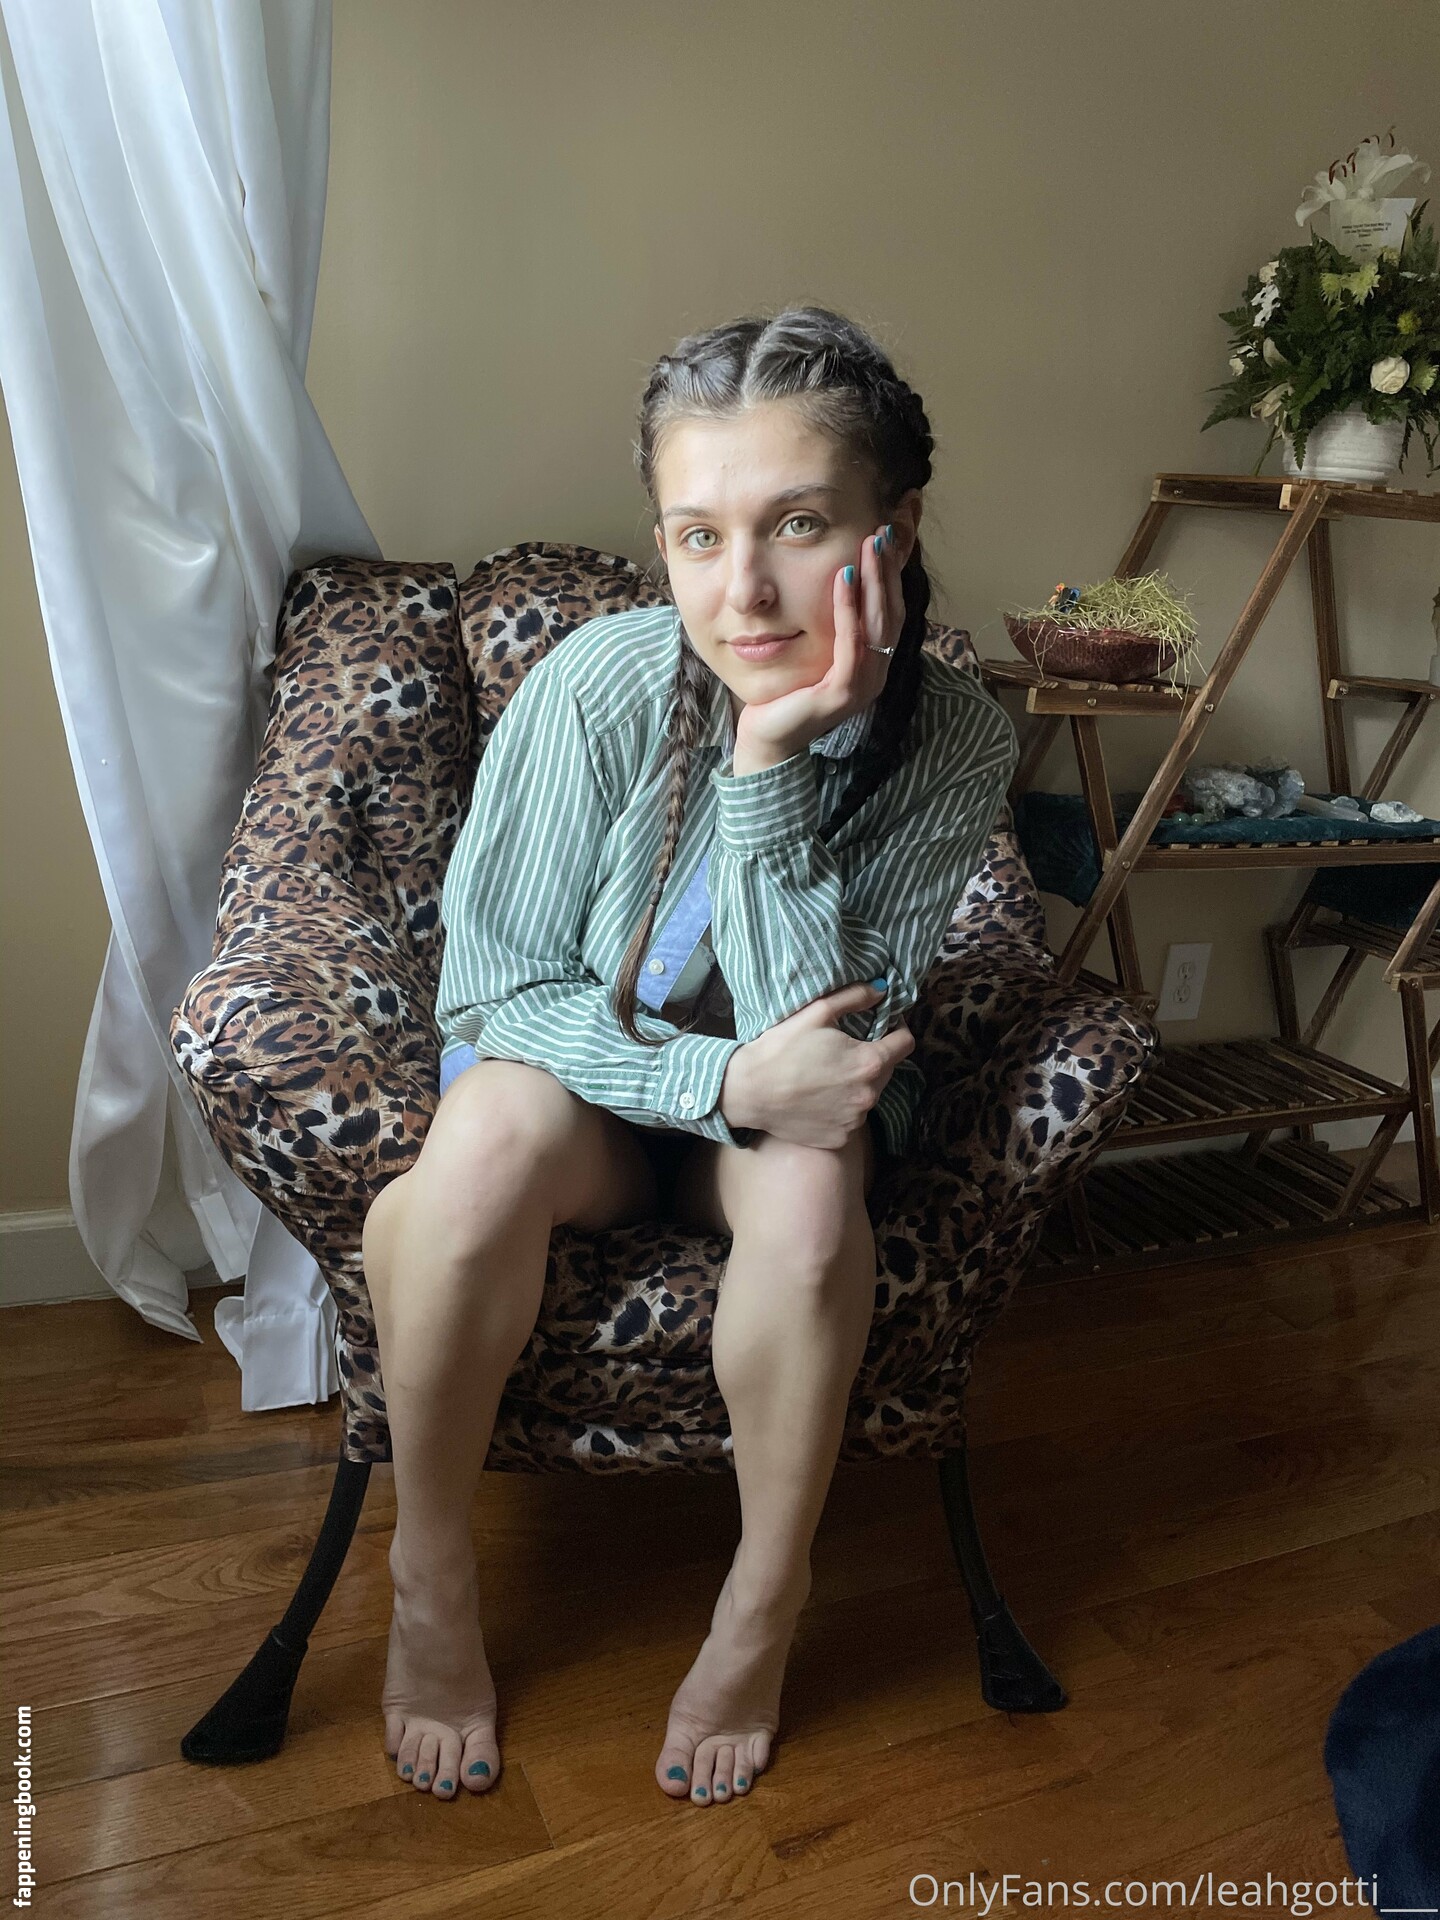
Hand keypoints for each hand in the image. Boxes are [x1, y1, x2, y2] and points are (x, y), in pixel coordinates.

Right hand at [718, 980, 914, 1149]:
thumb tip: (881, 990)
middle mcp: (869, 1095)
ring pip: (868, 1096)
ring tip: (826, 1076)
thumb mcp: (818, 1012)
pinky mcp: (840, 1138)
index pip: (906, 1043)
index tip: (882, 1025)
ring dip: (857, 1084)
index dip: (896, 1029)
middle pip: (887, 1070)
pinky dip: (841, 1108)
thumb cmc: (781, 1048)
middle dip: (873, 1056)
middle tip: (843, 1050)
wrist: (749, 1091)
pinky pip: (850, 1119)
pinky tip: (818, 1098)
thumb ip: (855, 997)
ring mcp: (855, 1121)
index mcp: (870, 1062)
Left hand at [731, 521, 904, 768]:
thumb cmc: (787, 691)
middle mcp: (876, 673)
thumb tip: (837, 577)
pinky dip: (849, 609)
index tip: (883, 539)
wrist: (766, 736)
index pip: (891, 611)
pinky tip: (844, 579)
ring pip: (879, 625)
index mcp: (873, 662)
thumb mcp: (814, 649)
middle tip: (880, 532)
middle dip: (887, 570)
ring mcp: (863, 685)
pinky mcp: (842, 693)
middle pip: (892, 613)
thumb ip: (831, 623)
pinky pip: (852, 644)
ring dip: (875, 581)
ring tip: (868, 546)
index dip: (890, 575)